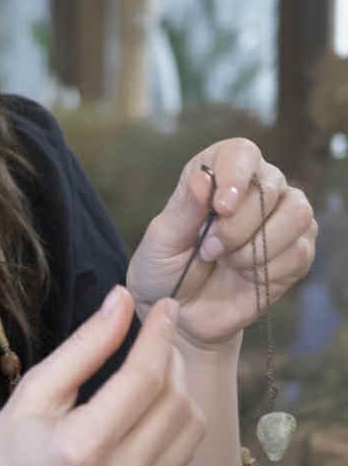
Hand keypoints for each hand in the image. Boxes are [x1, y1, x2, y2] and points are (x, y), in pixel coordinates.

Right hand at [0, 287, 205, 465]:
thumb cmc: (10, 451)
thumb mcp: (35, 389)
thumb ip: (83, 345)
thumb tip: (120, 299)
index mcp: (83, 445)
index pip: (143, 379)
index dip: (159, 336)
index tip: (166, 305)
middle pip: (174, 401)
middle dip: (171, 356)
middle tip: (154, 334)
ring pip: (191, 427)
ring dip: (181, 386)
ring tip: (155, 366)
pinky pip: (185, 452)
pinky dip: (178, 417)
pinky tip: (154, 402)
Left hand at [126, 138, 317, 351]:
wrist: (182, 313)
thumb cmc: (165, 269)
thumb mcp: (163, 239)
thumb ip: (185, 209)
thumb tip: (202, 179)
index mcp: (215, 173)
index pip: (241, 153)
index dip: (235, 175)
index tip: (221, 208)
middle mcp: (254, 189)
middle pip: (271, 185)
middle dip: (239, 224)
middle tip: (209, 249)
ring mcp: (280, 219)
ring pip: (297, 213)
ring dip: (258, 245)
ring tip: (226, 261)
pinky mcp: (296, 252)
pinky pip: (301, 251)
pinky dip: (270, 269)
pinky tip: (245, 275)